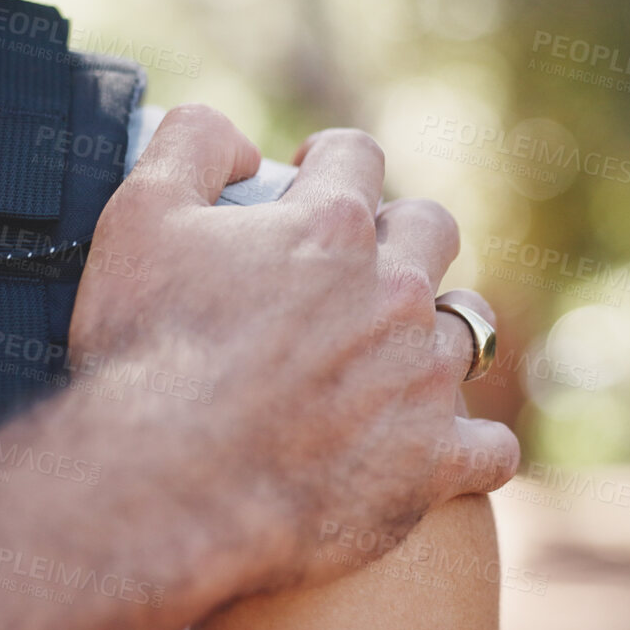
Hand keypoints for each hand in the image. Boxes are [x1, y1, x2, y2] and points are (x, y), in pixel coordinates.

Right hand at [65, 105, 518, 594]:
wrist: (164, 486)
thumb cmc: (145, 351)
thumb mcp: (138, 213)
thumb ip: (192, 143)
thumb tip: (242, 142)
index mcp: (331, 225)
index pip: (357, 156)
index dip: (329, 161)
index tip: (309, 181)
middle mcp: (394, 292)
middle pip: (432, 231)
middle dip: (399, 234)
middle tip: (355, 267)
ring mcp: (420, 379)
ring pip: (467, 330)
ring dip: (432, 333)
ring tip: (394, 356)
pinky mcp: (430, 463)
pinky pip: (490, 447)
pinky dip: (471, 445)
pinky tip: (445, 447)